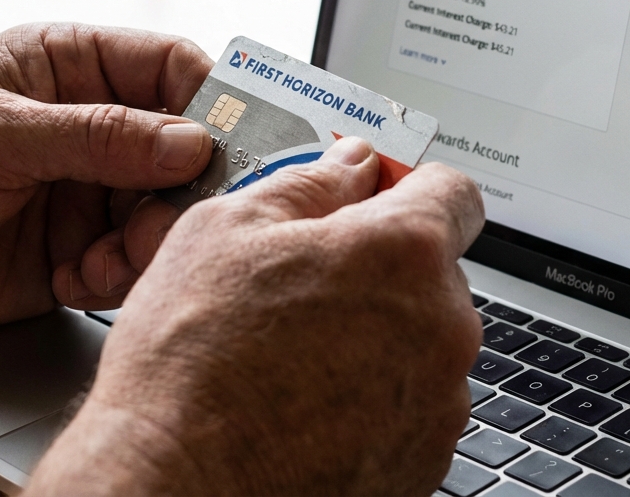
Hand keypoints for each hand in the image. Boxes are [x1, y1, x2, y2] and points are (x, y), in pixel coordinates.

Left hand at [0, 24, 215, 333]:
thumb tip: (188, 141)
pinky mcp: (79, 250)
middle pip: (183, 149)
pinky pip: (132, 263)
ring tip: (105, 260)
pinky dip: (116, 277)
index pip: (170, 68)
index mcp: (71, 67)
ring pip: (165, 212)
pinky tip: (74, 278)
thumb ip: (95, 136)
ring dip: (148, 241)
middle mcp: (91, 127)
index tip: (233, 141)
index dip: (212, 101)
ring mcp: (87, 190)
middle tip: (165, 221)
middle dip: (182, 190)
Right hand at [28, 137, 486, 495]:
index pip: (453, 191)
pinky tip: (302, 405)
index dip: (407, 186)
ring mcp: (440, 405)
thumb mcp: (225, 232)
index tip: (372, 196)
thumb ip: (308, 182)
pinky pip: (408, 407)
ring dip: (375, 337)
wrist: (176, 488)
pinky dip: (370, 400)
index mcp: (405, 254)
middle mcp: (444, 329)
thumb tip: (348, 164)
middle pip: (432, 273)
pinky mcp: (423, 463)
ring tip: (290, 357)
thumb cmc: (190, 367)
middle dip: (378, 269)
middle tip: (301, 286)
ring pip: (421, 343)